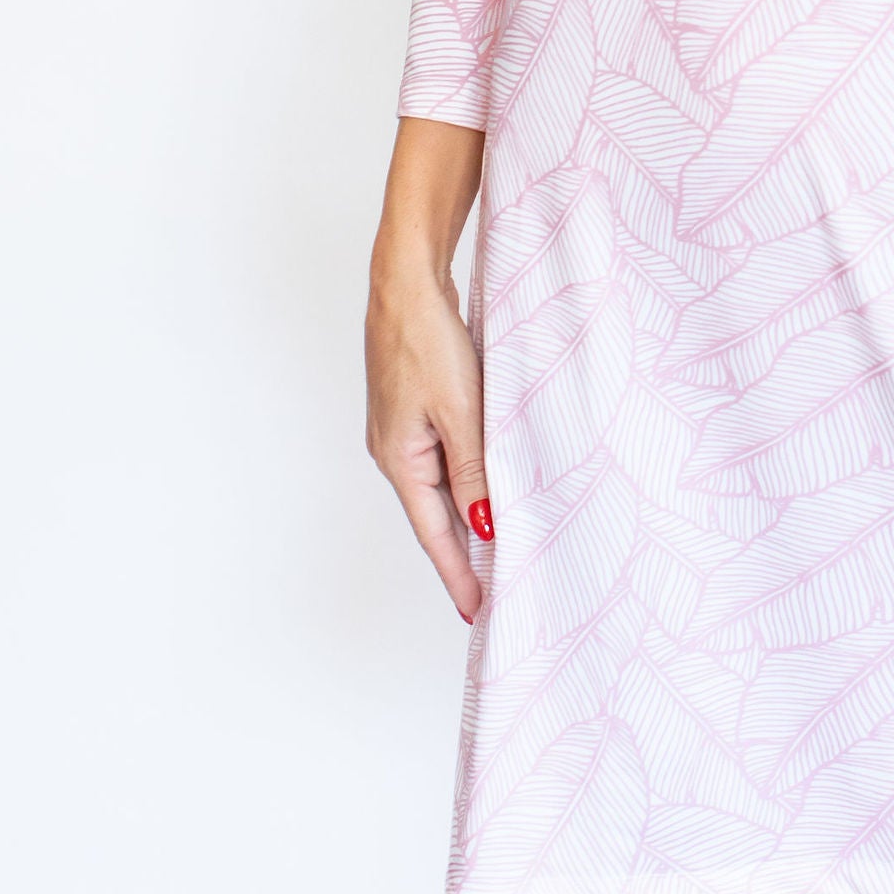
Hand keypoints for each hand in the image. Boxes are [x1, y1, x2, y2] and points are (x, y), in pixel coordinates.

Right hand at [366, 257, 491, 621]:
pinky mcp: (413, 407)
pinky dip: (465, 480)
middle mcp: (394, 452)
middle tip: (495, 590)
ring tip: (499, 548)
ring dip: (467, 516)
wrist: (405, 283)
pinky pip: (442, 459)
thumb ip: (474, 472)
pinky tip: (486, 485)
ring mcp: (401, 430)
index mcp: (400, 461)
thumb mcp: (460, 412)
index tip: (478, 610)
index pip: (436, 535)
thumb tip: (484, 527)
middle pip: (434, 517)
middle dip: (464, 555)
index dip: (458, 574)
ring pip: (439, 487)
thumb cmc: (427, 341)